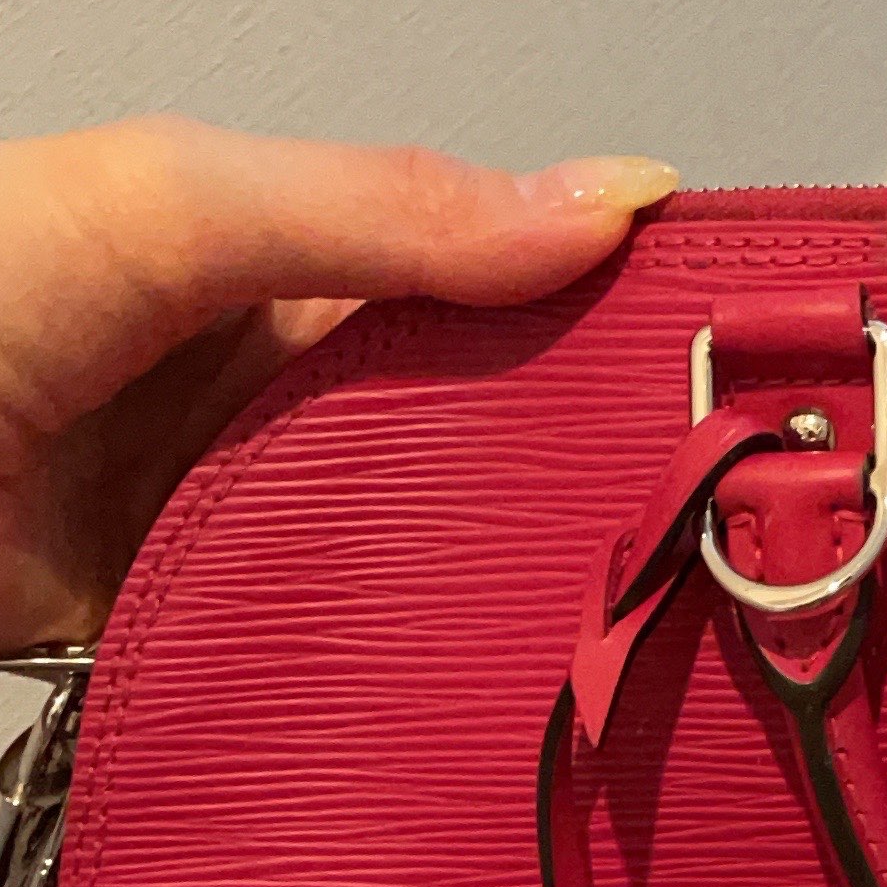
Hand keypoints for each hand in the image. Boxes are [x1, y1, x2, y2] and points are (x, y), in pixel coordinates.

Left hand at [0, 117, 679, 658]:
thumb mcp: (171, 204)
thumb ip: (378, 206)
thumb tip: (595, 201)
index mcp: (284, 265)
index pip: (491, 280)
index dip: (600, 311)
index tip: (715, 357)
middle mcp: (270, 395)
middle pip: (472, 438)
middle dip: (559, 471)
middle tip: (676, 512)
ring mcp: (235, 522)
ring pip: (410, 559)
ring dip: (475, 588)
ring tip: (586, 607)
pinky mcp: (191, 641)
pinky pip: (316, 665)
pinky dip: (375, 680)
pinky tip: (449, 685)